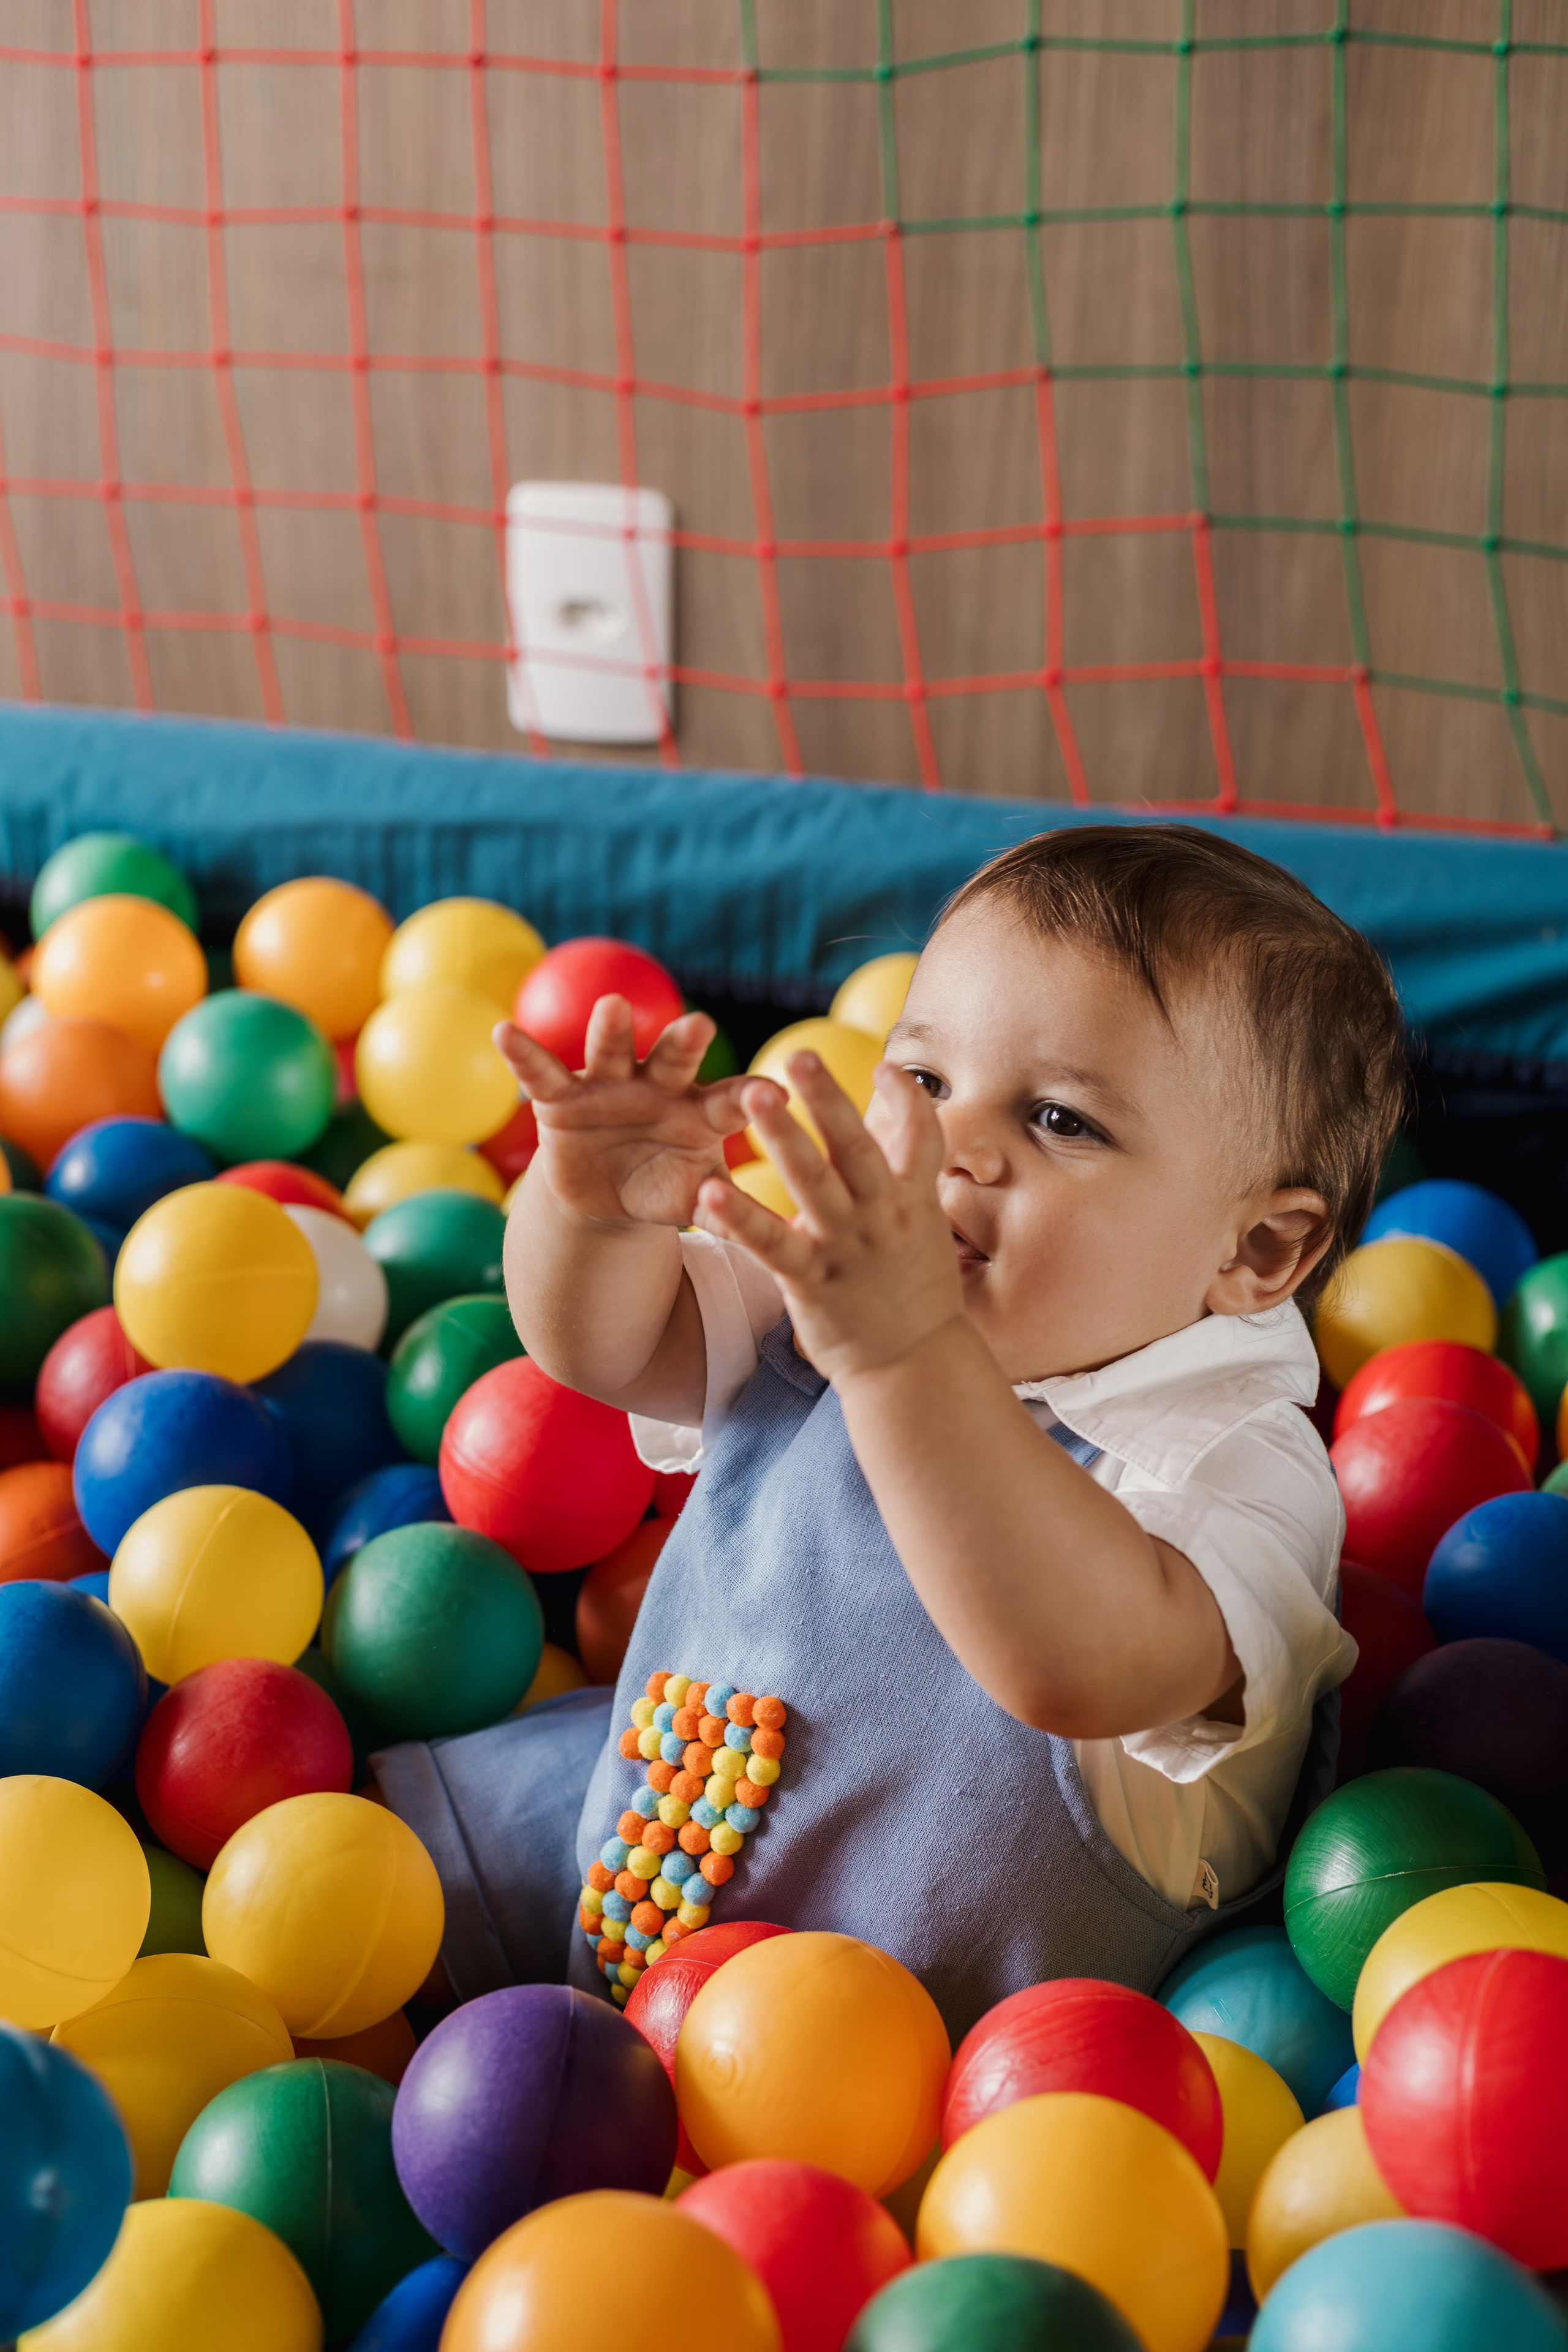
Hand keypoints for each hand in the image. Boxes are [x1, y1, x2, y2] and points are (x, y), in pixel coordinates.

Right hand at [495, 995, 777, 1230]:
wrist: (606, 1193)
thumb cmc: (663, 1187)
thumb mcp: (692, 1200)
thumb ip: (722, 1210)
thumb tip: (764, 1233)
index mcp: (700, 1111)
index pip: (730, 1100)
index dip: (750, 1097)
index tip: (777, 1093)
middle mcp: (658, 1086)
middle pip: (674, 1060)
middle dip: (684, 1044)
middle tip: (701, 1025)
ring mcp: (609, 1085)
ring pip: (612, 1051)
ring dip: (612, 1030)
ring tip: (612, 1006)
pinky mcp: (561, 1097)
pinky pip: (541, 1073)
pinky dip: (522, 1053)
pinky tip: (503, 1031)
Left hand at [693, 1051, 964, 1384]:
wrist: (912, 1366)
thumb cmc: (913, 1292)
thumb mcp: (925, 1230)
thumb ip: (907, 1179)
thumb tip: (895, 1128)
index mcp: (913, 1202)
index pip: (922, 1139)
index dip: (908, 1099)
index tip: (887, 1067)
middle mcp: (883, 1218)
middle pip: (856, 1148)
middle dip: (829, 1099)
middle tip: (800, 1053)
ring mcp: (847, 1249)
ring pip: (813, 1184)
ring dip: (784, 1137)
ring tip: (755, 1095)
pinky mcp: (812, 1280)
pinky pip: (771, 1243)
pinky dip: (740, 1217)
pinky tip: (709, 1190)